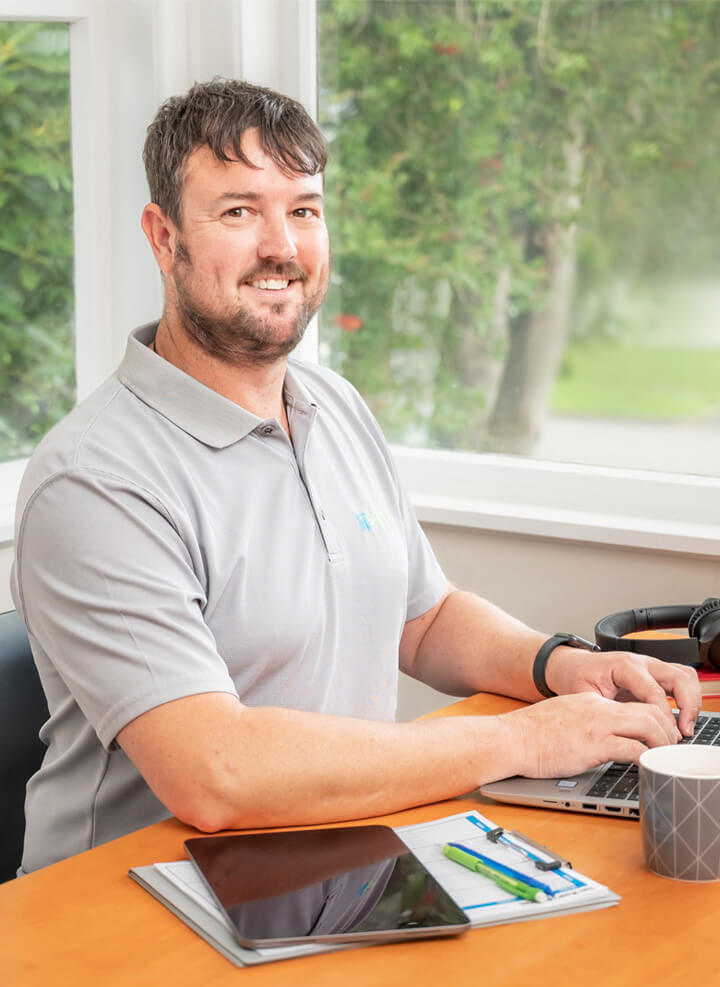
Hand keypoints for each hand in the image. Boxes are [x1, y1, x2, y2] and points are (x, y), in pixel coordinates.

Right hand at [502, 692, 681, 778]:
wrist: (511, 738)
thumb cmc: (529, 734)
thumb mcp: (563, 718)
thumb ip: (585, 722)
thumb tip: (599, 739)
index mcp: (591, 700)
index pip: (634, 703)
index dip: (654, 719)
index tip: (659, 735)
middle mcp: (598, 707)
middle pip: (649, 709)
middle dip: (667, 729)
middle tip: (670, 747)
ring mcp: (597, 725)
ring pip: (648, 725)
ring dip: (662, 743)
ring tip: (663, 758)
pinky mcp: (593, 745)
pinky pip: (633, 748)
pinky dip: (646, 758)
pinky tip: (646, 767)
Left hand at [545, 647, 700, 737]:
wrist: (571, 666)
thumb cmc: (576, 678)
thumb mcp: (585, 696)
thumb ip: (607, 712)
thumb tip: (627, 733)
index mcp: (624, 665)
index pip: (654, 691)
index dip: (663, 715)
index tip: (665, 736)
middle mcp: (641, 662)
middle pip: (679, 677)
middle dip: (687, 706)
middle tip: (683, 731)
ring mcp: (650, 665)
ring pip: (685, 676)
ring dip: (691, 701)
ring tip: (685, 727)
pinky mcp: (654, 673)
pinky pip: (680, 680)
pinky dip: (687, 699)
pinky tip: (680, 720)